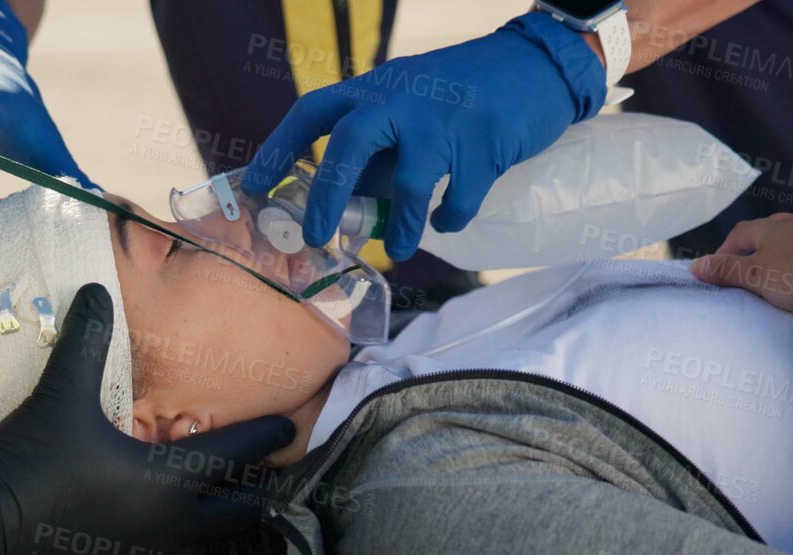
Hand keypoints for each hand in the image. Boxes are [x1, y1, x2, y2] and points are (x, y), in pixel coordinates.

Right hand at [0, 285, 294, 554]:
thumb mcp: (60, 395)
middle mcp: (175, 528)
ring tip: (230, 513)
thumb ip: (86, 343)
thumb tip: (96, 291)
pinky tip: (179, 553)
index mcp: (170, 479)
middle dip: (258, 491)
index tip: (289, 427)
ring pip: (213, 550)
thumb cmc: (29, 462)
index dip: (267, 436)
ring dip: (224, 529)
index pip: (239, 453)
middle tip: (271, 477)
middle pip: (242, 511)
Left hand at [243, 12, 607, 262]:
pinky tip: (446, 223)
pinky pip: (459, 197)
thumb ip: (377, 151)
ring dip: (399, 226)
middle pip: (348, 144)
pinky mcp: (485, 143)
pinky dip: (450, 219)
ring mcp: (444, 119)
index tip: (255, 187)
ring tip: (398, 250)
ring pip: (409, 184)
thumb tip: (345, 205)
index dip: (279, 149)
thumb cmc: (463, 92)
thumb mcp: (409, 107)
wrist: (537, 65)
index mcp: (376, 87)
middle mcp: (402, 98)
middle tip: (317, 237)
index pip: (313, 112)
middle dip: (327, 197)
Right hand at [690, 211, 792, 313]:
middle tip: (754, 268)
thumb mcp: (756, 275)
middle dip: (760, 246)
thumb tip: (696, 266)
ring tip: (790, 270)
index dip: (727, 250)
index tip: (720, 269)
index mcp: (772, 227)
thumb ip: (727, 271)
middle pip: (773, 230)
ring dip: (792, 249)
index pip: (741, 233)